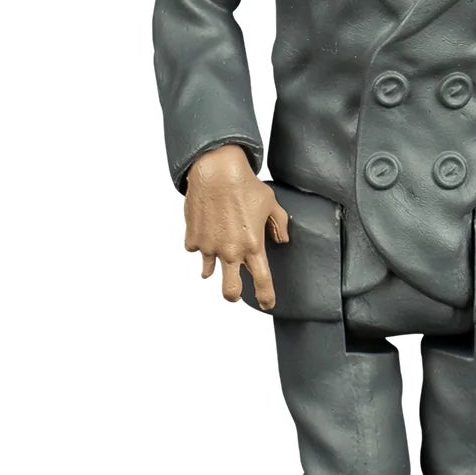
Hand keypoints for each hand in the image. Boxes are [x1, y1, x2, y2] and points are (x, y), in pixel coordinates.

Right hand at [182, 145, 289, 308]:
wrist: (217, 171)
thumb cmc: (246, 185)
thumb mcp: (271, 203)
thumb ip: (279, 224)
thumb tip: (282, 239)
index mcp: (253, 245)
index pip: (262, 281)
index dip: (266, 296)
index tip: (267, 304)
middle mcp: (231, 251)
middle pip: (230, 291)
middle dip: (232, 295)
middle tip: (235, 293)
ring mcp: (210, 247)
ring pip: (208, 271)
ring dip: (213, 264)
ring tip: (217, 249)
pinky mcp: (193, 238)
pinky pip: (196, 249)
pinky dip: (200, 243)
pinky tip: (205, 229)